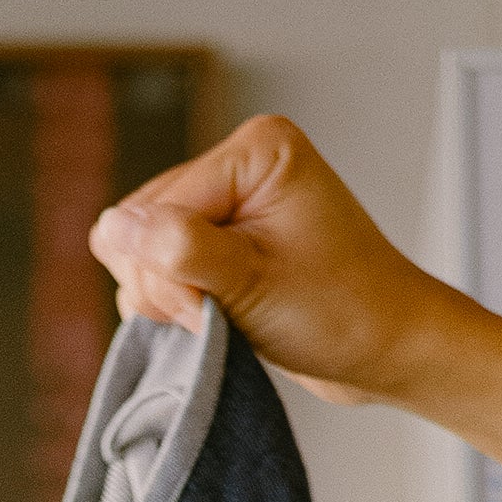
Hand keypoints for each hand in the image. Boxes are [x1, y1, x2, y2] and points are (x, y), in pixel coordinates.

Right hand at [88, 116, 453, 409]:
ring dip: (171, 301)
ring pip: (144, 254)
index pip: (155, 208)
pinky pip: (162, 272)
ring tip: (228, 320)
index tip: (215, 310)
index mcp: (253, 150)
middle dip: (169, 286)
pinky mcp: (223, 243)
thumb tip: (112, 227)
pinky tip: (219, 322)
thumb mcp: (254, 283)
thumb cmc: (343, 314)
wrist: (388, 351)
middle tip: (224, 317)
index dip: (171, 270)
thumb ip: (179, 252)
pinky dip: (178, 307)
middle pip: (141, 226)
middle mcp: (238, 165)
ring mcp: (228, 205)